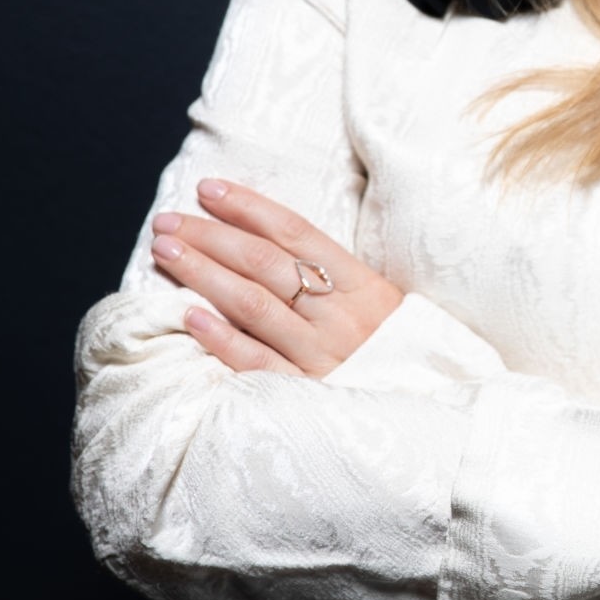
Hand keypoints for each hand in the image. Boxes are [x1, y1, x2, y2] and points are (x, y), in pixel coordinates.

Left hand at [150, 178, 402, 377]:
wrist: (431, 410)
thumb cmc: (394, 350)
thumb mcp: (379, 302)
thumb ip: (331, 274)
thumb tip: (263, 237)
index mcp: (361, 284)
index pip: (295, 232)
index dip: (248, 207)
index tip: (207, 189)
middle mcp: (340, 316)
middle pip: (265, 264)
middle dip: (211, 236)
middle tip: (168, 222)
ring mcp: (322, 355)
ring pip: (253, 305)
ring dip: (204, 273)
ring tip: (167, 252)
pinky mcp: (306, 395)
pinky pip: (258, 363)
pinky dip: (222, 339)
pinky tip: (189, 317)